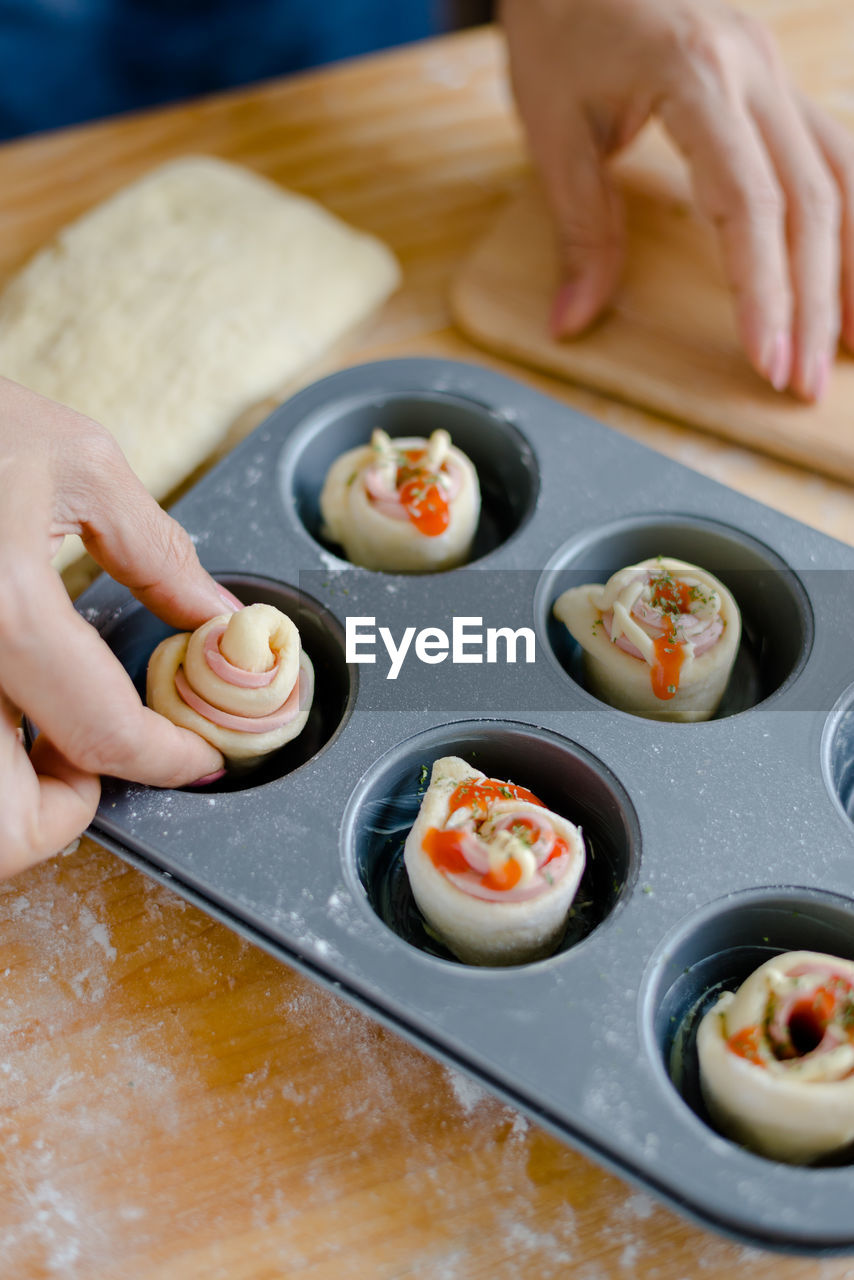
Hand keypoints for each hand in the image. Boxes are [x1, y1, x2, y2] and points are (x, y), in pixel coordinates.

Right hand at [0, 377, 230, 879]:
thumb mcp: (77, 462)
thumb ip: (156, 552)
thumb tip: (210, 615)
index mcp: (0, 611)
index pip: (104, 735)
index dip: (168, 760)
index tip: (196, 759)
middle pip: (4, 831)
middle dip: (63, 816)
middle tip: (96, 759)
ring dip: (14, 798)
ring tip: (47, 731)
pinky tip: (9, 701)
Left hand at [501, 0, 853, 400]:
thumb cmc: (560, 23)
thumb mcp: (553, 129)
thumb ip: (580, 229)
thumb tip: (573, 323)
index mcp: (694, 75)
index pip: (749, 202)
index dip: (764, 289)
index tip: (766, 358)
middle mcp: (754, 68)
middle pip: (810, 199)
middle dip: (812, 301)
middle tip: (804, 382)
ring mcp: (775, 68)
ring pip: (844, 174)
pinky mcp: (777, 80)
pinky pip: (834, 152)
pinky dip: (852, 219)